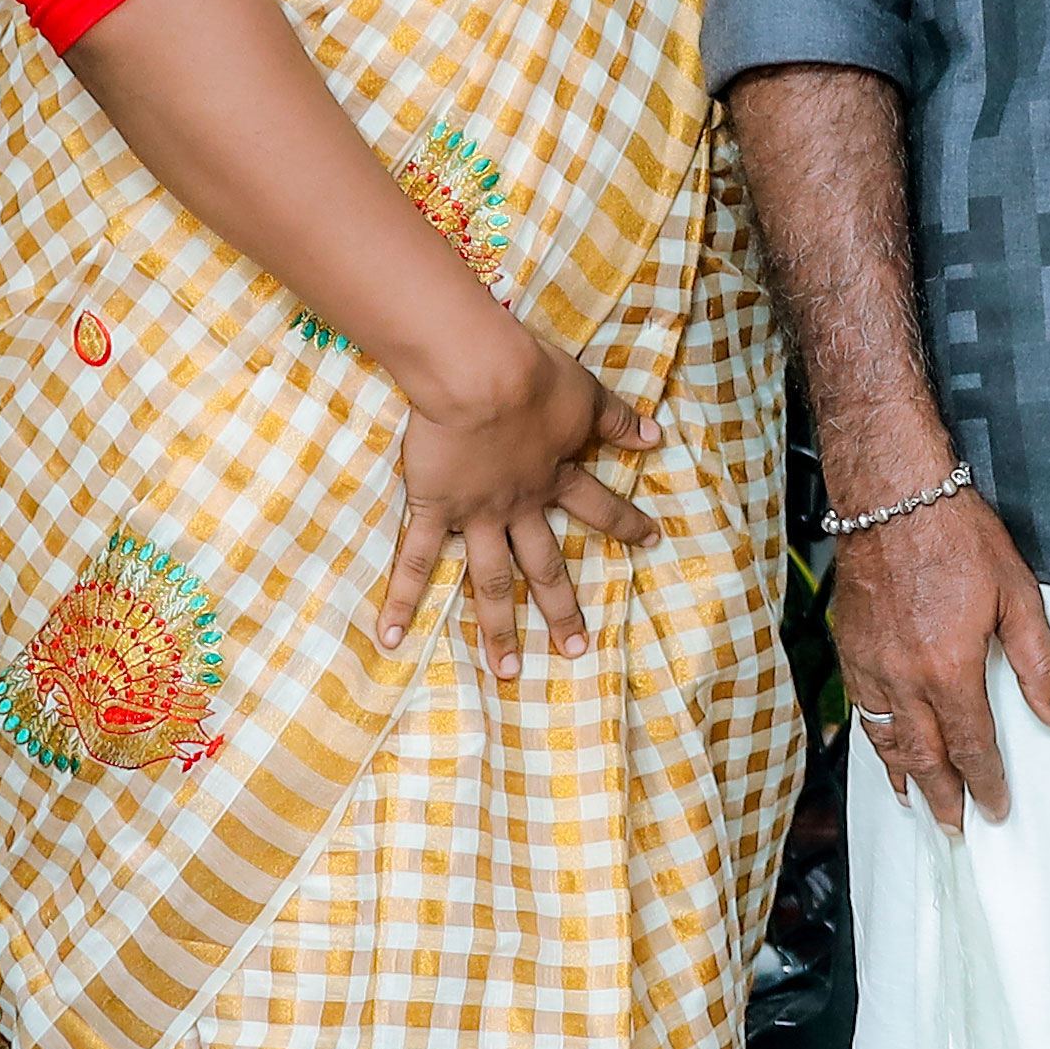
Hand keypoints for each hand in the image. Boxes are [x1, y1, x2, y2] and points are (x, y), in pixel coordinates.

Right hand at [370, 309, 665, 685]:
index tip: (652, 541)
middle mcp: (520, 506)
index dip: (626, 522)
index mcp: (556, 476)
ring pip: (490, 581)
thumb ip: (619, 419)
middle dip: (562, 608)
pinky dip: (402, 599)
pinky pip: (416, 560)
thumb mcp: (587, 394)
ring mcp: (476, 515)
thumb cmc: (532, 378)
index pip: (599, 505)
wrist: (480, 378)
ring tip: (506, 671)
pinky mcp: (433, 510)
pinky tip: (392, 637)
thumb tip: (657, 435)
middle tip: (576, 649)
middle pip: (544, 565)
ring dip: (498, 628)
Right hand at [825, 450, 1049, 830]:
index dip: (986, 782)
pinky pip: (862, 711)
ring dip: (904, 776)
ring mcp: (871, 666)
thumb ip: (1037, 661)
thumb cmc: (959, 539)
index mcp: (950, 670)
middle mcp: (904, 679)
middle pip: (925, 756)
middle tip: (954, 829)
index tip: (996, 809)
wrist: (893, 499)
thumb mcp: (1018, 595)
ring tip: (916, 803)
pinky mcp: (851, 649)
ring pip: (886, 739)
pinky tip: (882, 749)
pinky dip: (873, 740)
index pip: (972, 745)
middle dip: (942, 797)